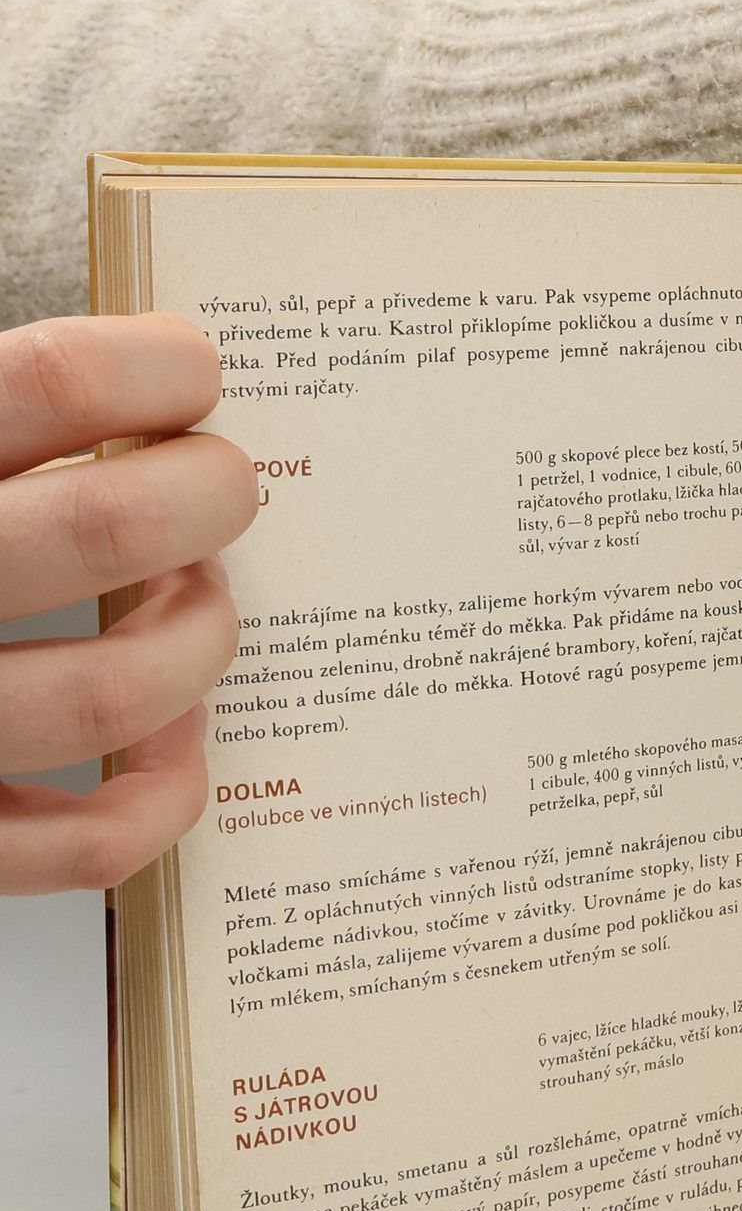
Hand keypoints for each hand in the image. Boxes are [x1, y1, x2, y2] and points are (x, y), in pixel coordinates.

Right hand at [0, 315, 253, 893]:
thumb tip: (120, 392)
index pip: (48, 384)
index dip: (150, 369)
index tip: (189, 370)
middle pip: (105, 530)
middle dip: (206, 496)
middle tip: (223, 485)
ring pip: (113, 693)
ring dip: (199, 641)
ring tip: (200, 600)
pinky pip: (94, 840)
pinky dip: (167, 789)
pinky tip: (177, 736)